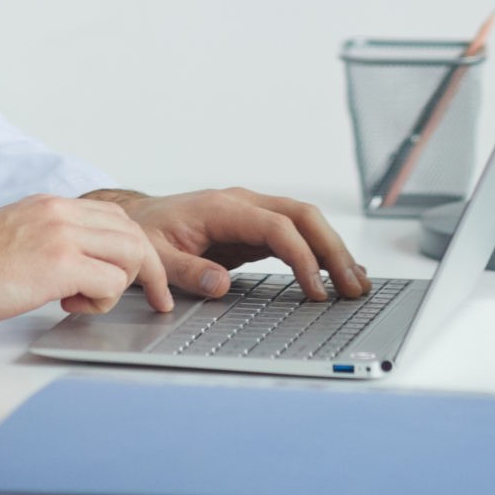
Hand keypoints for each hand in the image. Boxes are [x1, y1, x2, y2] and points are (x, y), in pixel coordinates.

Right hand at [0, 194, 171, 324]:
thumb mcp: (15, 233)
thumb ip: (49, 237)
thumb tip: (77, 261)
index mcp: (50, 205)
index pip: (114, 216)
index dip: (134, 248)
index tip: (144, 274)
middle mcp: (60, 212)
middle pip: (133, 232)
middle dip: (149, 269)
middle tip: (153, 298)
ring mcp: (61, 234)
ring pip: (130, 254)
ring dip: (121, 286)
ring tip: (86, 300)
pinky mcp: (58, 264)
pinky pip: (111, 282)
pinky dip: (103, 300)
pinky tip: (69, 305)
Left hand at [85, 187, 370, 303]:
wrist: (137, 219)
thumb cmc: (145, 234)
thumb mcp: (155, 255)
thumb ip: (186, 270)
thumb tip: (220, 285)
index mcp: (222, 207)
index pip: (276, 226)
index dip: (301, 257)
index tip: (316, 290)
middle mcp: (243, 203)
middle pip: (302, 216)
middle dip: (332, 250)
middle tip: (353, 286)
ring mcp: (252, 213)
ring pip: (306, 222)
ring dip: (333, 250)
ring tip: (357, 284)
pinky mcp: (255, 229)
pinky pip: (296, 235)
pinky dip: (319, 252)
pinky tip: (337, 273)